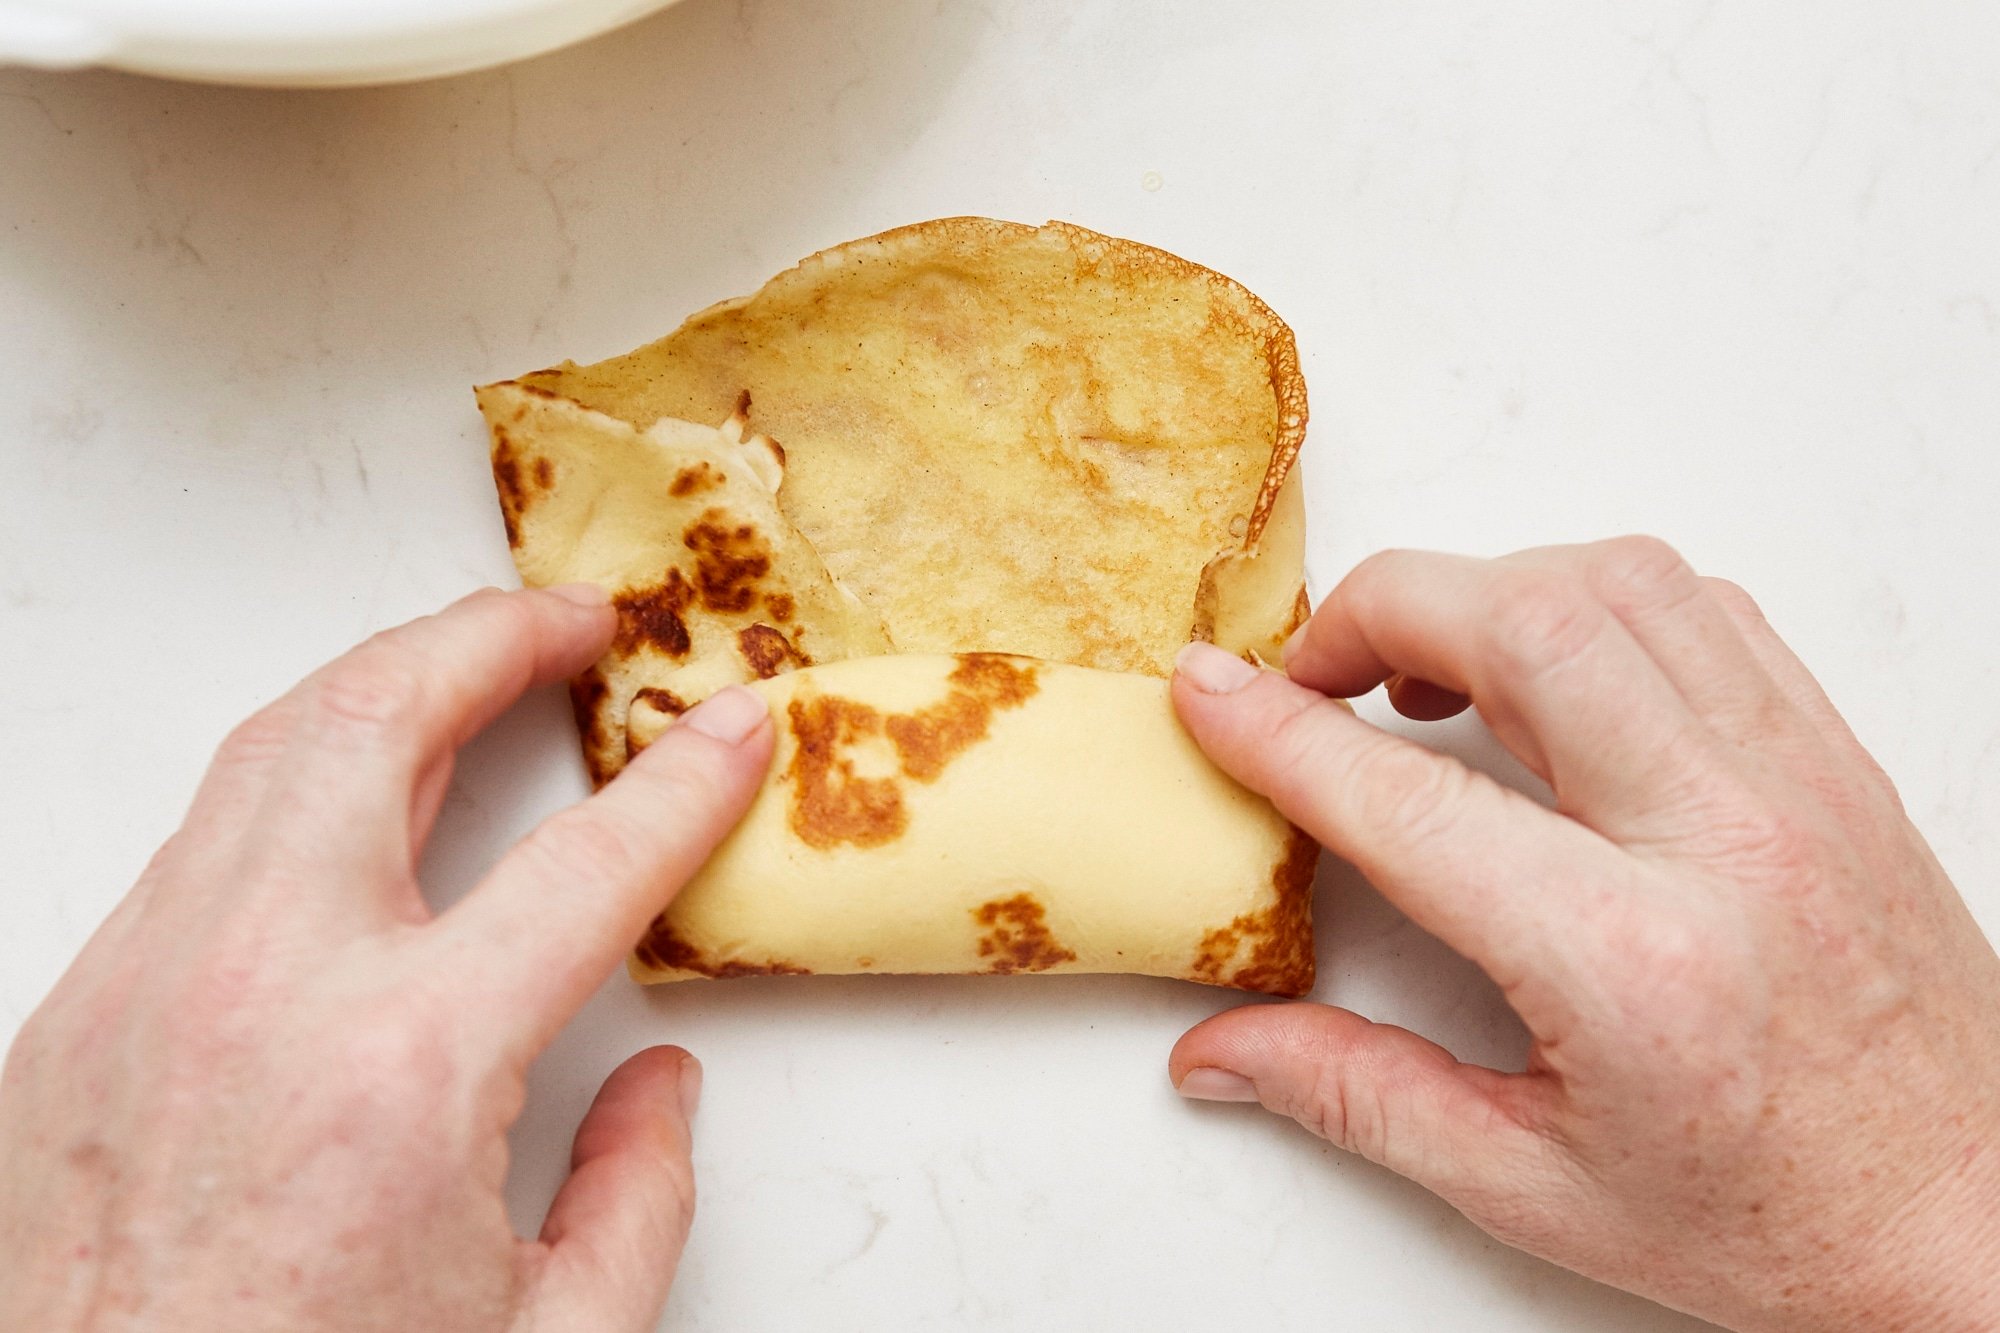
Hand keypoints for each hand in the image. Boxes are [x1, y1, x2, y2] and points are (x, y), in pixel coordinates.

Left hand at [0, 587, 774, 1331]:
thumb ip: (636, 1199)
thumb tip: (659, 1088)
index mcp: (405, 1068)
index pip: (585, 864)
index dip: (682, 782)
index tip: (730, 729)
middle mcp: (262, 990)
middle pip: (384, 721)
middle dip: (494, 636)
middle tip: (571, 619)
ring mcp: (147, 988)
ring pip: (270, 748)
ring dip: (383, 678)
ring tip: (463, 662)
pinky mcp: (75, 1018)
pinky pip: (200, 837)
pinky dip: (290, 772)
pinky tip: (343, 797)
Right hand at [1168, 538, 1999, 1332]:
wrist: (1976, 1223)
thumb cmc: (1775, 1221)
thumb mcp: (1536, 1186)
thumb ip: (1358, 1097)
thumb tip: (1219, 1054)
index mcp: (1627, 965)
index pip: (1409, 798)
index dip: (1278, 732)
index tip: (1206, 693)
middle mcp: (1724, 842)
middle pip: (1528, 622)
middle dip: (1382, 609)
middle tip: (1313, 675)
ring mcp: (1796, 783)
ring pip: (1622, 583)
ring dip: (1492, 592)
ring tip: (1425, 672)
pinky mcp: (1836, 759)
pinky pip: (1705, 609)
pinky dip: (1595, 604)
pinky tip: (1551, 676)